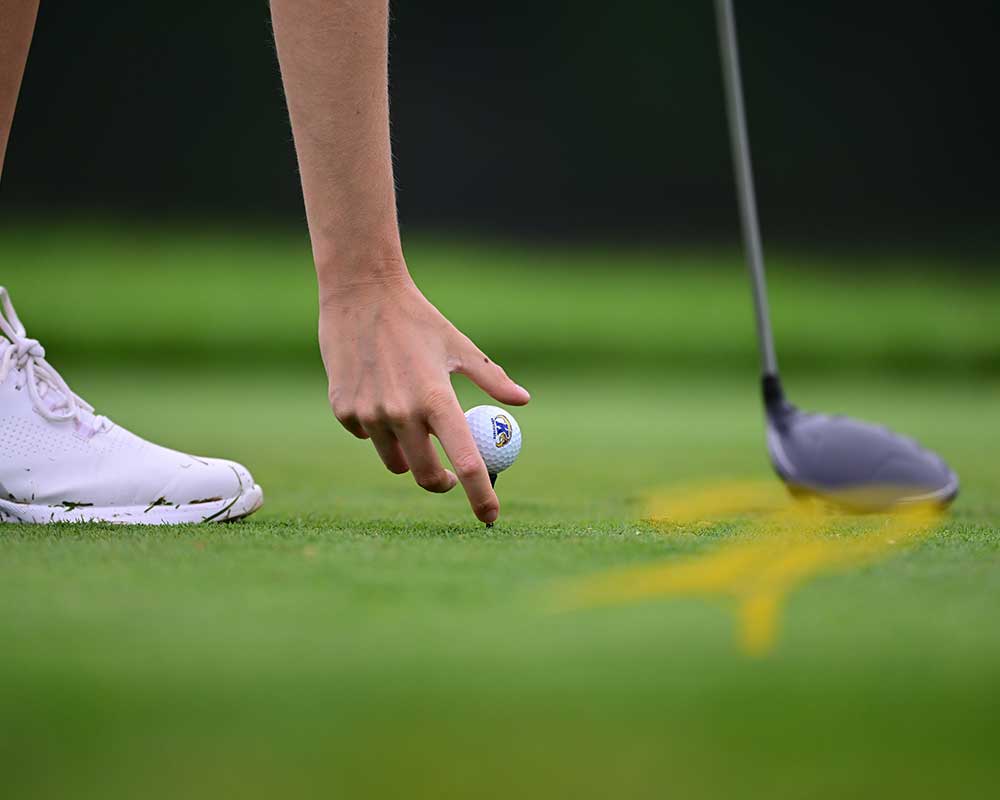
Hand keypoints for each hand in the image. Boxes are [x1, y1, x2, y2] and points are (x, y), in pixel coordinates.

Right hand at [319, 271, 530, 523]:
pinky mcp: (344, 411)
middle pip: (426, 477)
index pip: (466, 462)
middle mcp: (402, 412)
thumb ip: (492, 380)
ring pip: (396, 461)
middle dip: (441, 482)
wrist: (360, 293)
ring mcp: (369, 414)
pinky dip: (379, 428)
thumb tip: (522, 403)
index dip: (480, 496)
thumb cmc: (418, 319)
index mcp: (437, 399)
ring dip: (409, 454)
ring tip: (411, 419)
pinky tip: (379, 393)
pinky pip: (368, 436)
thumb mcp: (459, 346)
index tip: (490, 517)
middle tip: (448, 475)